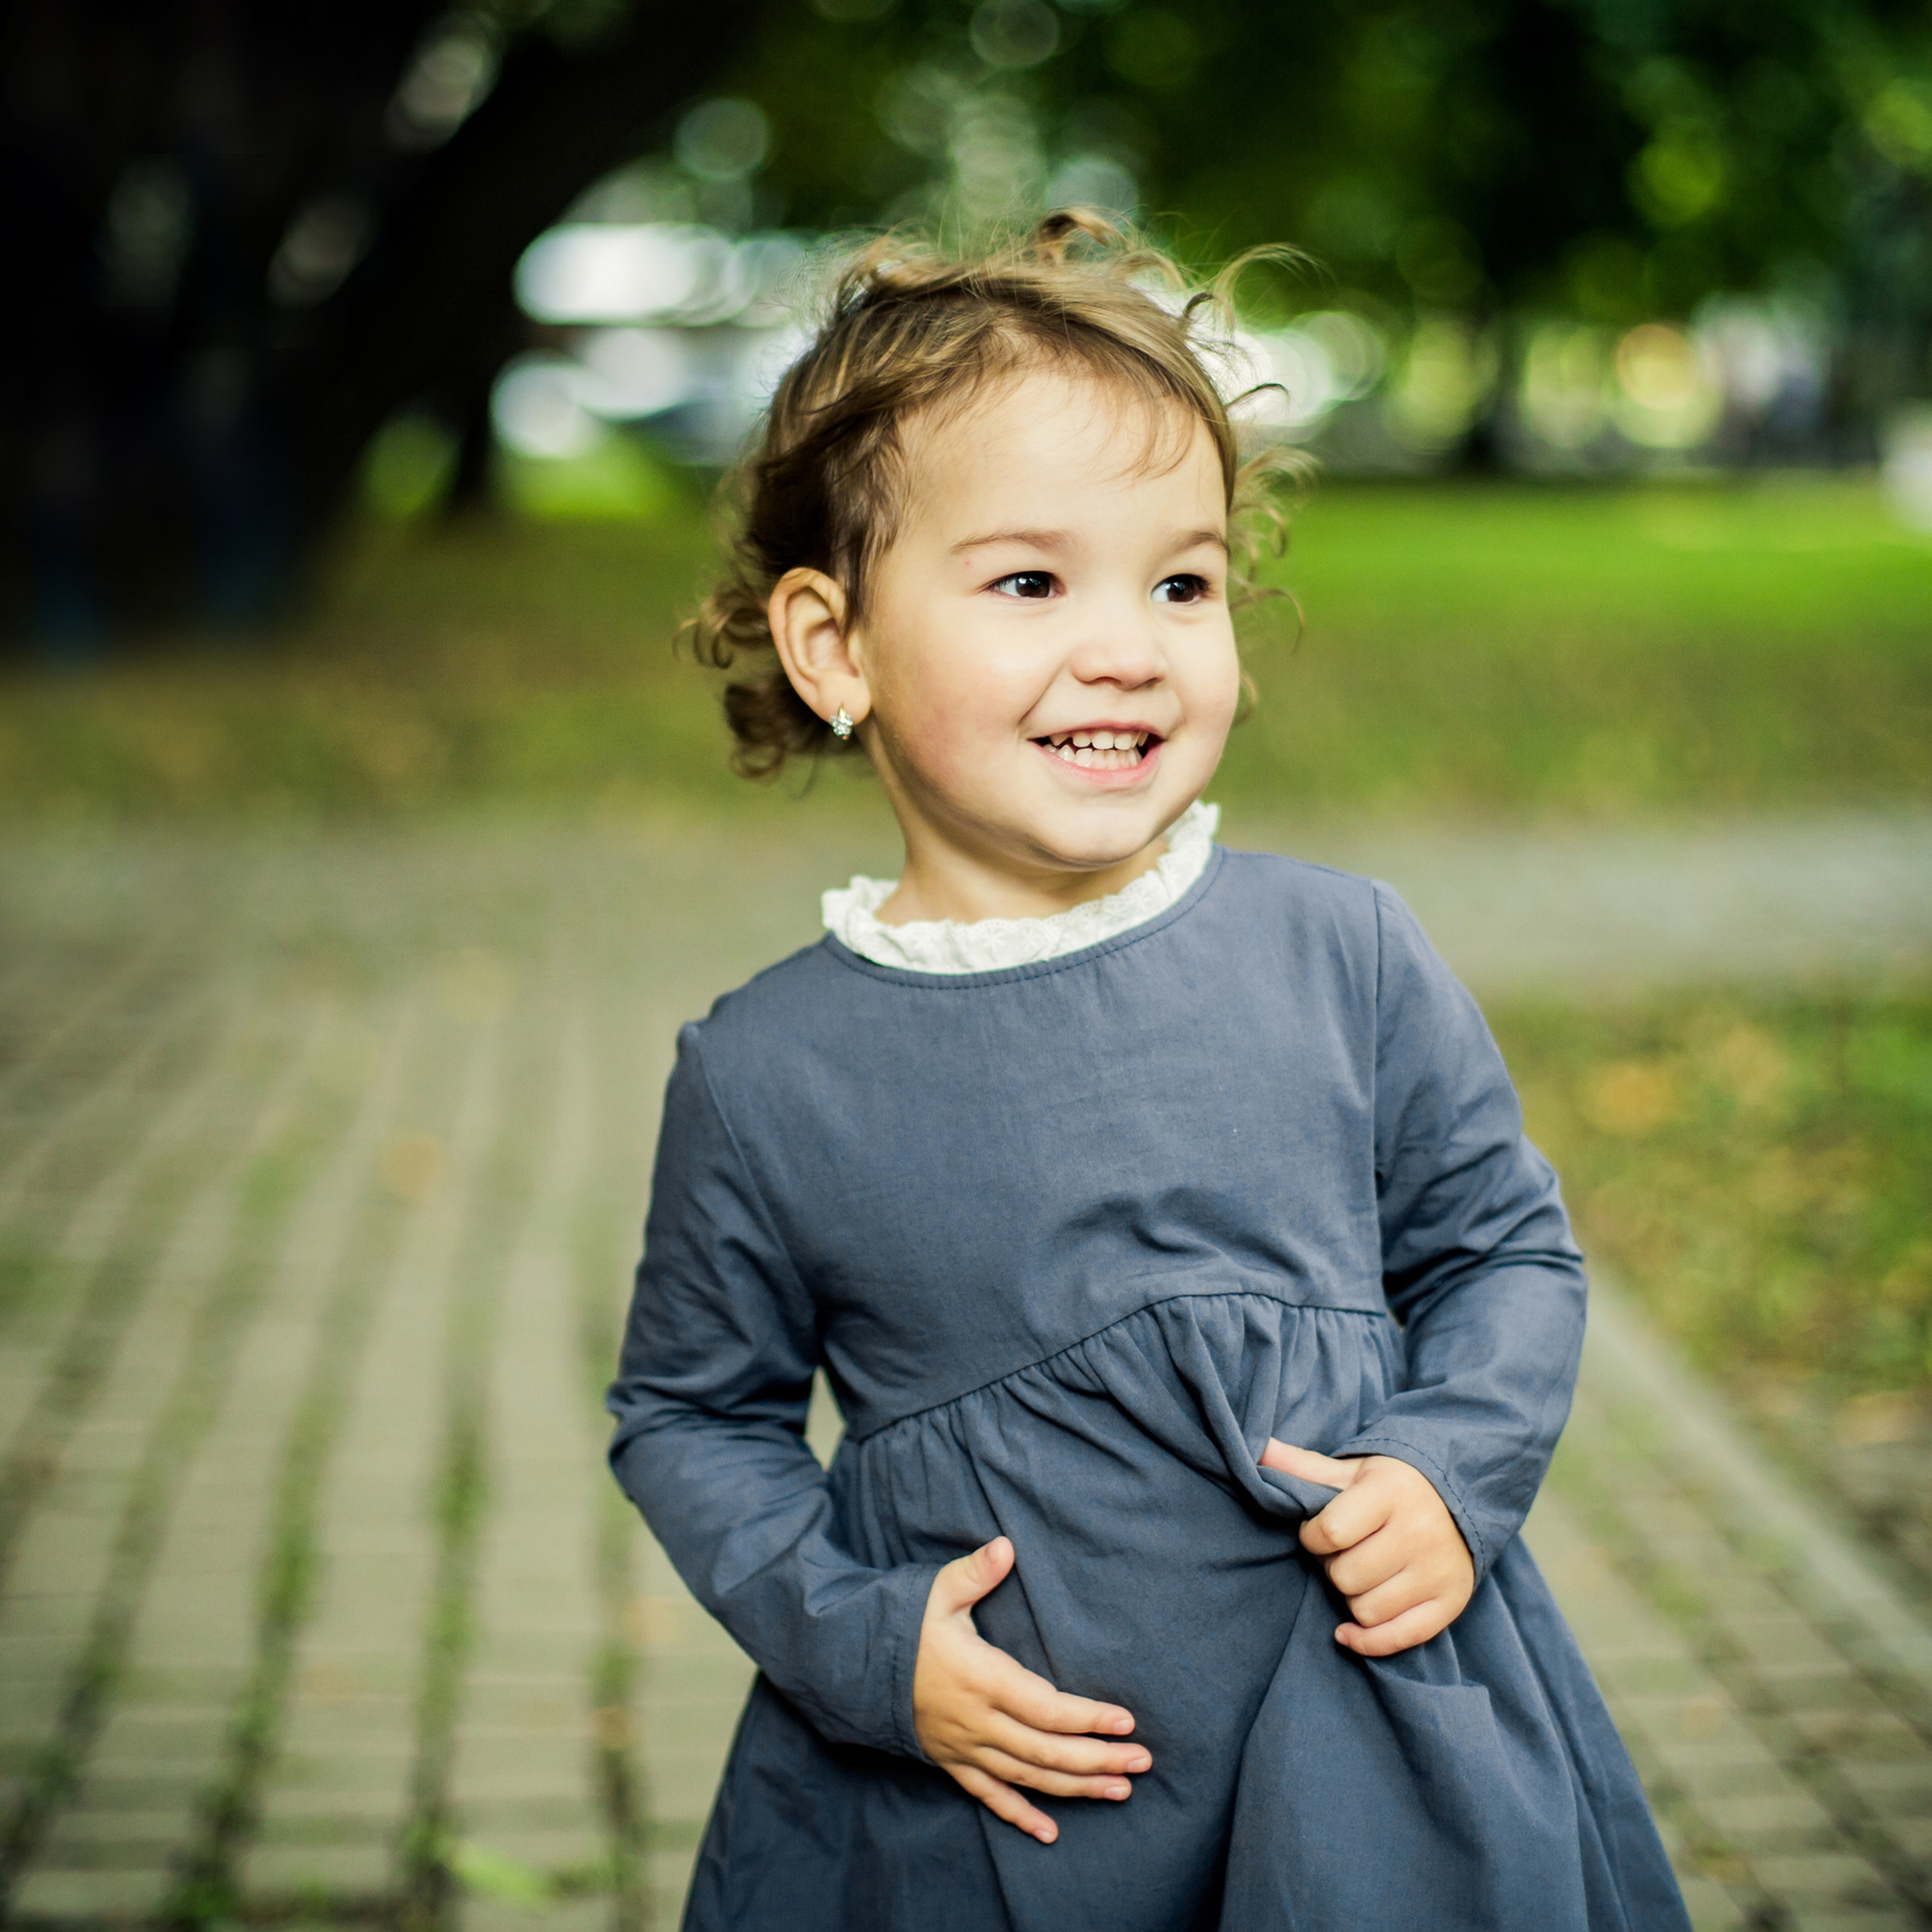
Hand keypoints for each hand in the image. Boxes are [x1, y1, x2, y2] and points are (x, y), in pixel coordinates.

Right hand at [913, 1536, 1150, 1844]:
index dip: (1088, 1718)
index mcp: (981, 1678)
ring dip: (1076, 1788)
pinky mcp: (951, 1762)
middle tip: (1142, 1763)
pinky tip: (1050, 1834)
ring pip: (1028, 1777)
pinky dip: (1020, 1816)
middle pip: (1047, 1751)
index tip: (1126, 1722)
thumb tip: (1007, 1546)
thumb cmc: (902, 1623)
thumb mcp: (936, 1592)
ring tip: (1119, 1790)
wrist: (851, 1665)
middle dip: (1098, 1759)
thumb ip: (975, 1572)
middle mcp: (977, 1722)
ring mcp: (964, 1747)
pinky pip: (989, 1796)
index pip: (1046, 1708)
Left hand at [1261, 1442, 1474, 1656]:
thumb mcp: (1350, 1471)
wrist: (1459, 1499)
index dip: (1311, 1536)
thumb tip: (1256, 1450)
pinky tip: (1348, 1631)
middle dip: (1333, 1568)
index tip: (1317, 1531)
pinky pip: (1400, 1638)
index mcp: (1390, 1493)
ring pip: (1367, 1610)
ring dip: (1352, 1598)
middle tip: (1343, 1554)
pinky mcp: (1450, 1602)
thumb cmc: (1391, 1487)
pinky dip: (1368, 1641)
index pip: (1331, 1532)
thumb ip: (1302, 1467)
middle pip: (1346, 1576)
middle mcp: (1418, 1532)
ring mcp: (1437, 1571)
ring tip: (1361, 1574)